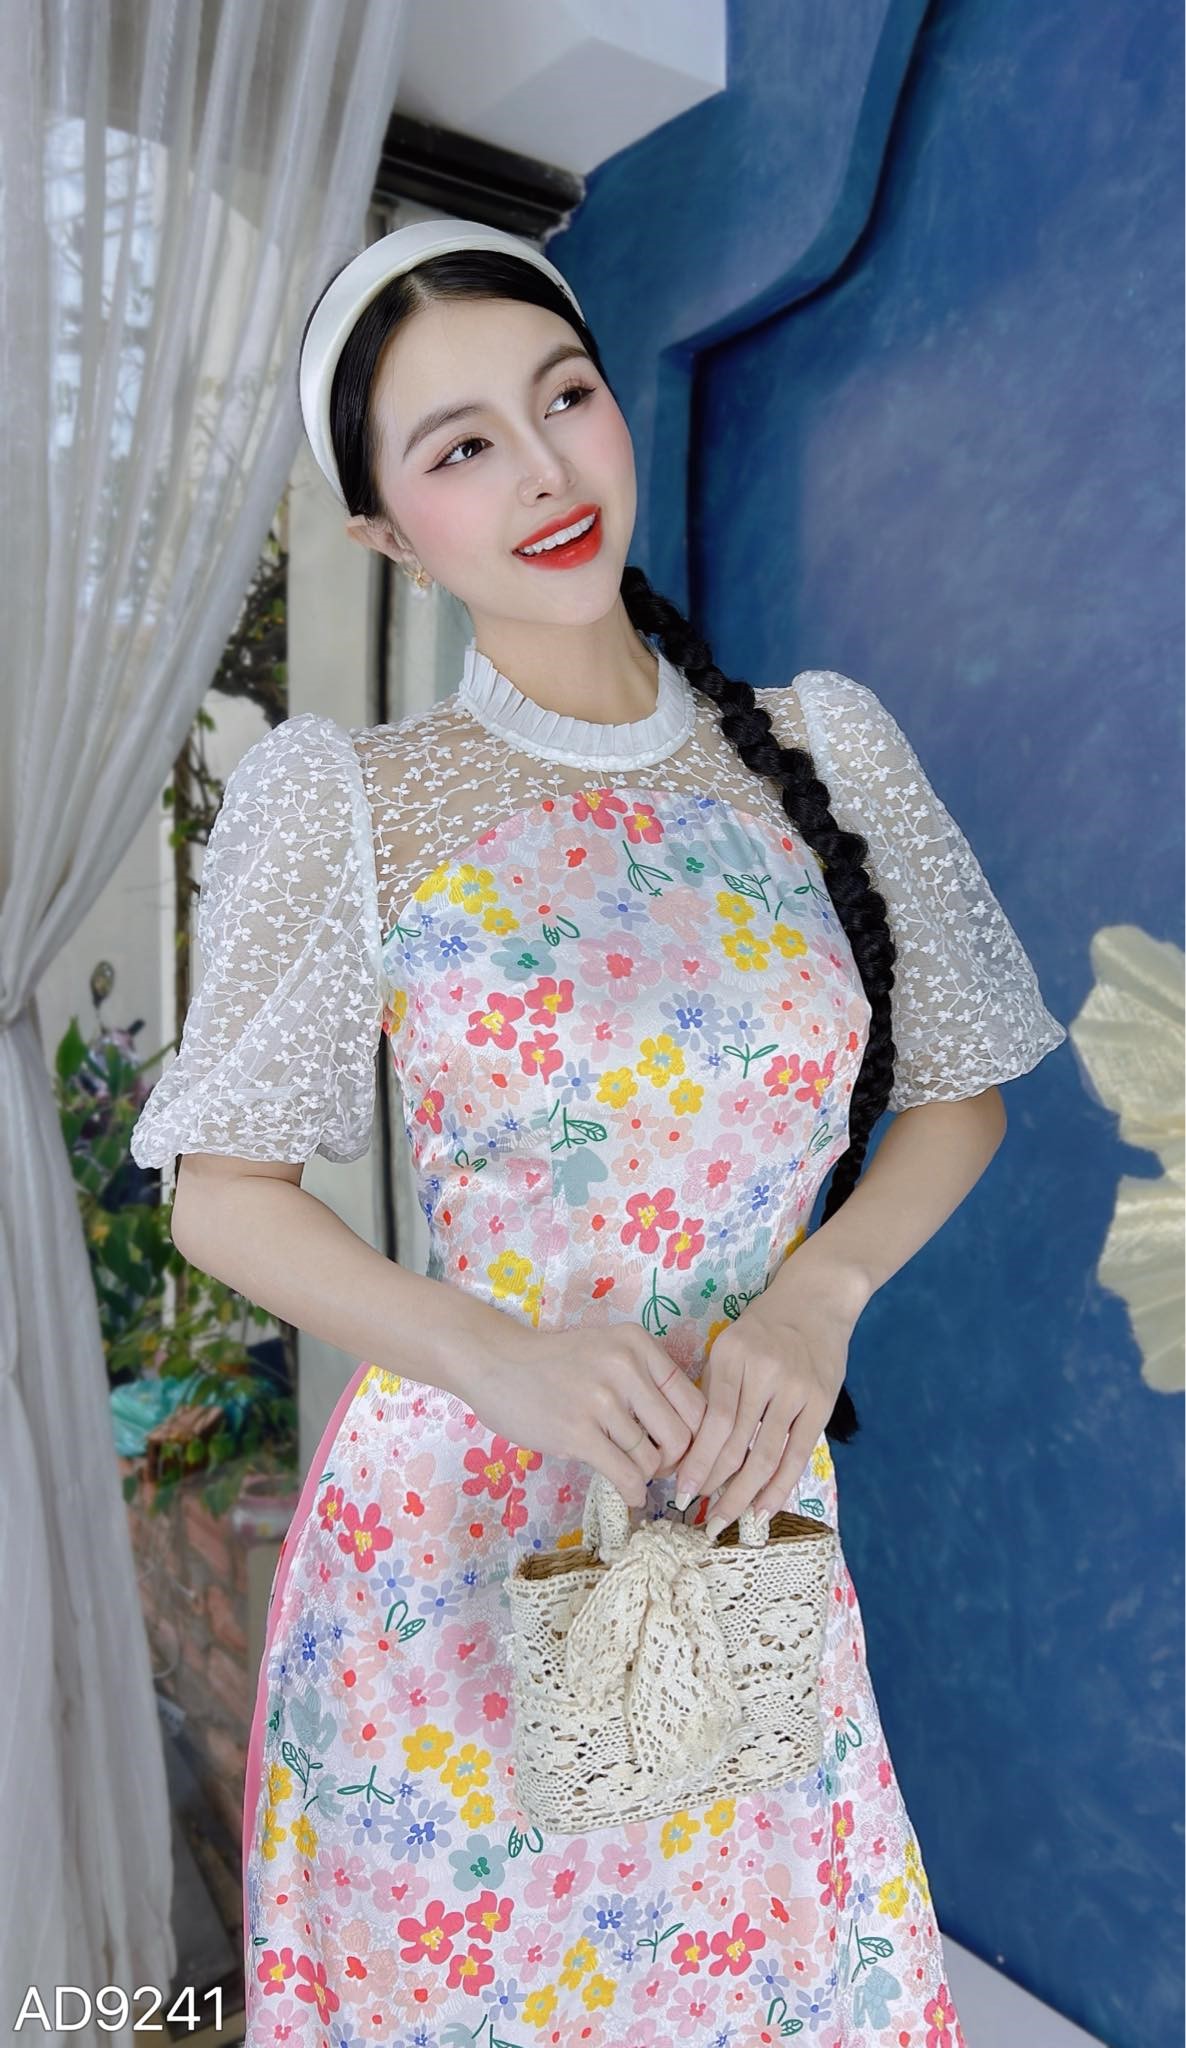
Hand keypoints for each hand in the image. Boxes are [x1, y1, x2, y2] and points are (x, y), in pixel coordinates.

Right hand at [453, 1309, 707, 1508]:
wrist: (495, 1363)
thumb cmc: (556, 1363)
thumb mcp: (608, 1351)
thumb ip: (646, 1382)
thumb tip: (691, 1436)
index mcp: (638, 1344)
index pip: (695, 1402)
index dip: (696, 1436)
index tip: (679, 1450)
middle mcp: (625, 1366)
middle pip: (681, 1436)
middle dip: (673, 1461)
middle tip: (655, 1467)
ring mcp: (600, 1400)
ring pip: (652, 1460)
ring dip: (644, 1475)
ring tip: (628, 1470)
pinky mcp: (577, 1432)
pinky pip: (625, 1475)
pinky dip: (632, 1492)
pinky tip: (627, 1493)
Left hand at [669, 1269, 857, 1536]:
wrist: (815, 1300)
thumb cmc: (763, 1327)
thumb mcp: (728, 1346)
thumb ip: (714, 1392)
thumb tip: (693, 1449)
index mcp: (732, 1357)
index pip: (713, 1423)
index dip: (698, 1462)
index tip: (682, 1492)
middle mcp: (765, 1373)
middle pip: (738, 1444)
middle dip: (717, 1486)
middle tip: (702, 1519)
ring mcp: (797, 1389)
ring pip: (767, 1454)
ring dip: (745, 1494)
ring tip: (727, 1520)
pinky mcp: (822, 1403)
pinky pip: (797, 1453)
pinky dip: (780, 1485)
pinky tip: (764, 1508)